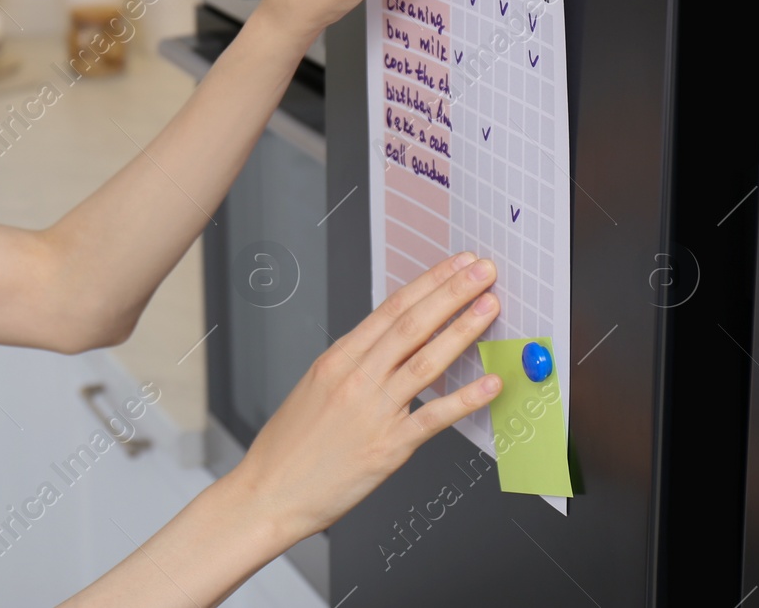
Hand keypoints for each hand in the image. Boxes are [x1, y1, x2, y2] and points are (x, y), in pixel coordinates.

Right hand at [224, 250, 501, 547]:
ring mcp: (372, 411)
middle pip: (411, 324)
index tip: (456, 265)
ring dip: (462, 330)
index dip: (429, 283)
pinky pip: (434, 417)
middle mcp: (355, 378)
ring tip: (489, 307)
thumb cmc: (289, 448)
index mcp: (337, 359)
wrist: (269, 492)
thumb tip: (391, 346)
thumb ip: (353, 365)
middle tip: (483, 270)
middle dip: (452, 292)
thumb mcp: (315, 388)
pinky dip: (465, 398)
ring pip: (425, 361)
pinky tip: (490, 383)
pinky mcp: (388, 447)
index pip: (391, 309)